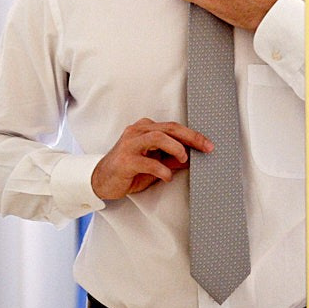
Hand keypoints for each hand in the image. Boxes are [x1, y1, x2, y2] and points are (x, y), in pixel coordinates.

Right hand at [90, 118, 213, 200]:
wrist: (101, 180)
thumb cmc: (127, 170)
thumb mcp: (153, 164)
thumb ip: (170, 159)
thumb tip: (190, 159)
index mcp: (145, 129)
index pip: (173, 127)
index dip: (192, 135)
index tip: (207, 144)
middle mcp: (137, 132)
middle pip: (169, 128)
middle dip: (190, 137)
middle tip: (205, 147)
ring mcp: (130, 145)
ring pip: (158, 137)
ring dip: (175, 147)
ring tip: (183, 159)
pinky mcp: (125, 160)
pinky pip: (147, 161)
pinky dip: (161, 169)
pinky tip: (167, 176)